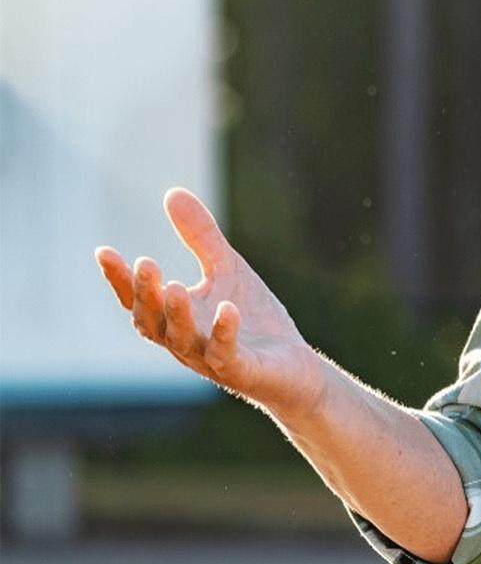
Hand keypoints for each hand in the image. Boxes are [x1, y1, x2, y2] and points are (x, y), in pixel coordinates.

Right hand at [97, 188, 326, 419]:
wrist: (294, 366)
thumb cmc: (253, 318)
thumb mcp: (226, 268)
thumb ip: (199, 237)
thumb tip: (171, 192)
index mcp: (175, 318)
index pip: (138, 301)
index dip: (119, 280)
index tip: (104, 252)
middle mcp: (185, 342)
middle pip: (153, 322)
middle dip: (146, 295)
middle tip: (145, 264)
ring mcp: (210, 359)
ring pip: (183, 341)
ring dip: (177, 315)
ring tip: (175, 286)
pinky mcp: (241, 371)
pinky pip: (226, 354)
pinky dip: (224, 332)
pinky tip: (227, 309)